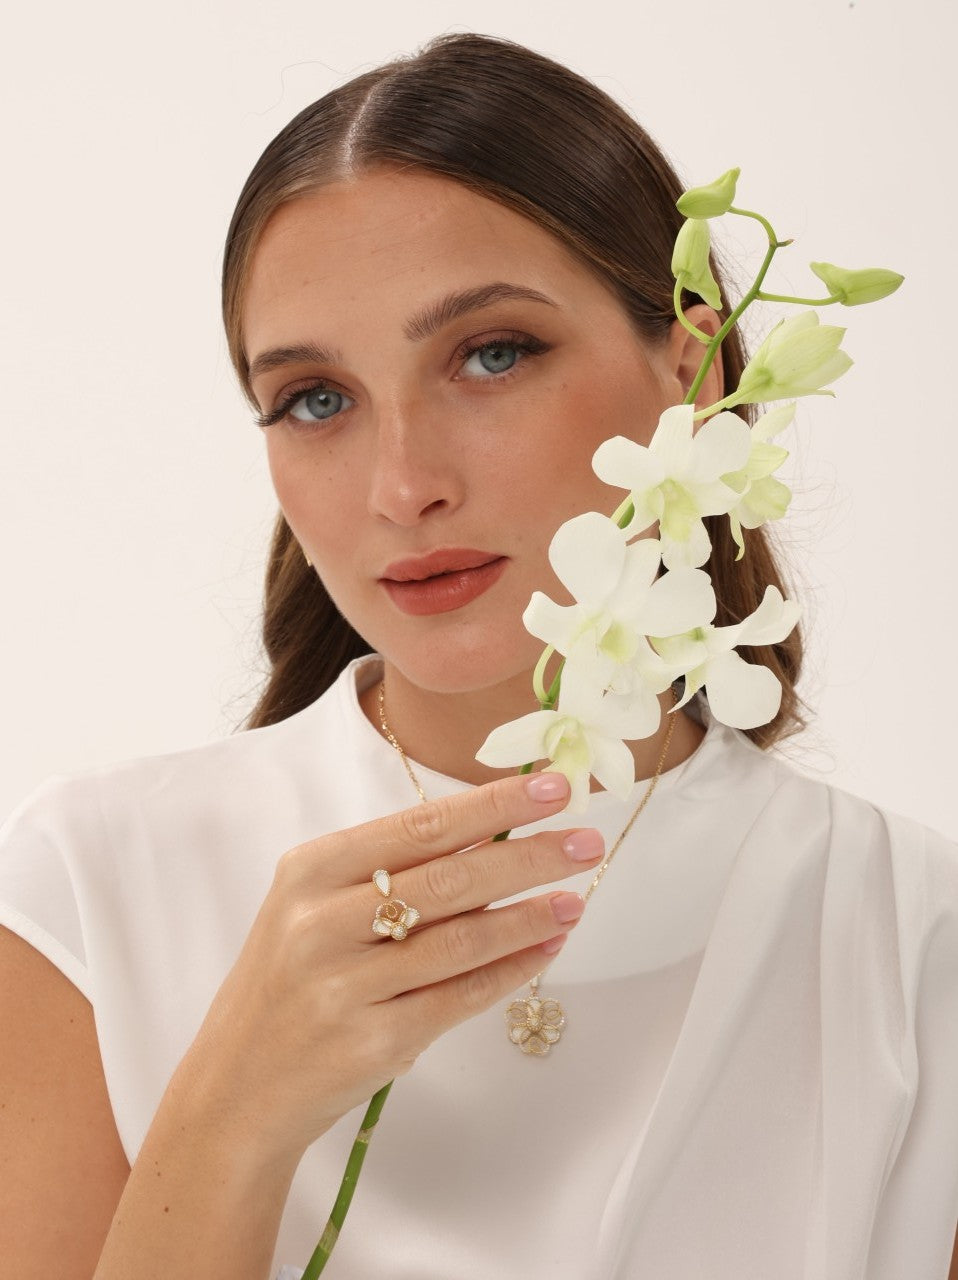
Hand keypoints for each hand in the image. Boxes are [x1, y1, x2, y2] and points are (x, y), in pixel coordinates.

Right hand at [176, 771, 601, 1162]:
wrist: (235, 1087)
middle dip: (529, 856)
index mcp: (312, 870)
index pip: (421, 825)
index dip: (495, 803)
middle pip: (450, 878)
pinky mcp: (373, 1042)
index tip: (553, 787)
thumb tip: (495, 834)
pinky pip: (459, 997)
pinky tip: (544, 949)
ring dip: (530, 917)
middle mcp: (323, 922)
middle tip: (586, 840)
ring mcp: (346, 986)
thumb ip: (390, 872)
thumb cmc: (290, 981)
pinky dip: (510, 970)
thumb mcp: (314, 907)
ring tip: (575, 899)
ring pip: (462, 939)